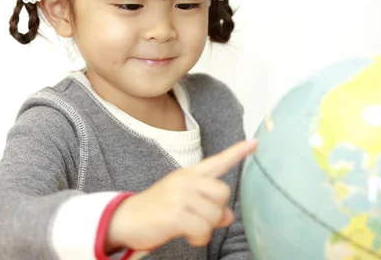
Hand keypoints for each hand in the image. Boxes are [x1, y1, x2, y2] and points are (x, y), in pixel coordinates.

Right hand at [105, 139, 257, 251]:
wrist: (125, 219)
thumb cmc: (157, 211)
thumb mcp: (183, 203)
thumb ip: (208, 205)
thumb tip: (228, 216)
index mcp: (188, 174)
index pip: (217, 162)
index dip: (237, 153)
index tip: (256, 143)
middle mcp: (185, 181)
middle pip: (223, 193)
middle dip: (217, 211)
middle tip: (200, 218)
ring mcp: (179, 196)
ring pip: (215, 214)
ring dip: (207, 228)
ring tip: (190, 228)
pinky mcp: (174, 214)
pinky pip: (203, 228)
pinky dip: (200, 237)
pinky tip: (188, 235)